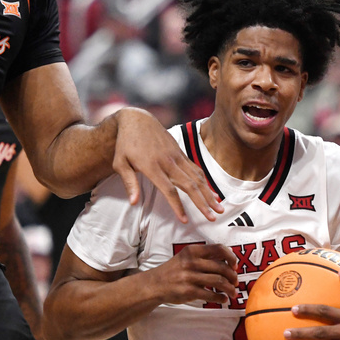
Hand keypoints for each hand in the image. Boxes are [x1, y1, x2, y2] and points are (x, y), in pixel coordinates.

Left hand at [112, 107, 222, 222]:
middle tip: (213, 218)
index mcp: (152, 166)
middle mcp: (167, 162)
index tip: (185, 220)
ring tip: (219, 208)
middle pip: (189, 185)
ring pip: (197, 177)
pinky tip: (211, 193)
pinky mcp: (180, 153)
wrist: (137, 120)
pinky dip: (205, 182)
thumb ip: (129, 183)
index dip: (177, 206)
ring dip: (209, 194)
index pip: (169, 190)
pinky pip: (195, 169)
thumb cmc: (125, 144)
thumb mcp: (120, 163)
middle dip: (203, 203)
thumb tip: (133, 202)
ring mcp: (176, 156)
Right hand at [154, 243, 236, 305]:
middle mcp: (192, 262)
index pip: (219, 249)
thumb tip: (228, 256)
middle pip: (222, 267)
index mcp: (193, 251)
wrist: (155, 284)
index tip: (235, 266)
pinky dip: (221, 298)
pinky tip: (223, 299)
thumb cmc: (174, 270)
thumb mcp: (186, 257)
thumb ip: (204, 256)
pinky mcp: (189, 291)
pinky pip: (211, 294)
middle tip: (235, 282)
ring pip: (219, 281)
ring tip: (232, 292)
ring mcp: (190, 277)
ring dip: (230, 288)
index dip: (231, 257)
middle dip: (233, 276)